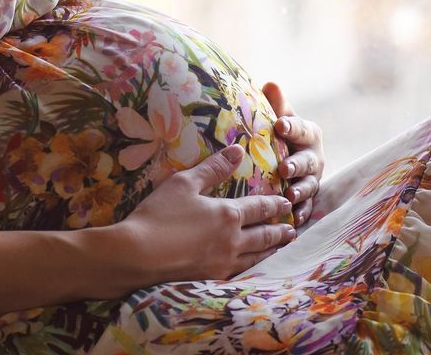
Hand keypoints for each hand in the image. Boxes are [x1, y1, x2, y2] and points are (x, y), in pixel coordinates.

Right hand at [118, 144, 296, 284]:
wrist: (138, 255)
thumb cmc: (159, 214)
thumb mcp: (184, 183)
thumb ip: (213, 168)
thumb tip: (237, 151)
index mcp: (228, 214)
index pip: (259, 208)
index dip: (274, 204)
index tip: (287, 202)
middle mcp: (232, 241)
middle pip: (263, 235)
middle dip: (279, 230)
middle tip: (292, 228)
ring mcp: (223, 263)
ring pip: (256, 257)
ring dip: (271, 250)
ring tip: (281, 247)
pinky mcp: (211, 279)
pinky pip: (241, 273)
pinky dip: (254, 267)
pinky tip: (252, 267)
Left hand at [262, 81, 324, 226]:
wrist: (287, 155)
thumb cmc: (280, 133)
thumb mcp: (279, 116)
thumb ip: (276, 104)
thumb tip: (270, 84)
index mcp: (308, 133)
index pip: (300, 128)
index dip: (291, 126)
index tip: (279, 125)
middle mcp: (314, 156)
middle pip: (308, 160)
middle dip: (297, 165)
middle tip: (284, 168)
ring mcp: (312, 179)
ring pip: (309, 186)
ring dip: (300, 192)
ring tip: (289, 196)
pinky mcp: (308, 199)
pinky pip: (307, 207)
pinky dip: (302, 213)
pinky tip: (294, 220)